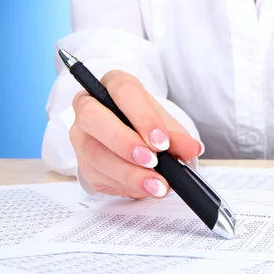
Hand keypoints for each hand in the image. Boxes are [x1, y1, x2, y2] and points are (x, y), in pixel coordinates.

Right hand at [69, 70, 202, 198]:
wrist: (138, 141)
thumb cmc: (150, 125)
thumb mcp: (168, 126)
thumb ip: (178, 136)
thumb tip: (192, 148)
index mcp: (114, 84)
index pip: (123, 91)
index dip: (142, 117)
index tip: (162, 142)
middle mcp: (89, 106)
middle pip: (92, 117)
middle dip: (124, 142)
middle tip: (152, 161)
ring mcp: (82, 135)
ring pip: (94, 153)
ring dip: (128, 173)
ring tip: (157, 185)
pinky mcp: (82, 162)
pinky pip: (97, 175)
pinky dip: (125, 185)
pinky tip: (145, 189)